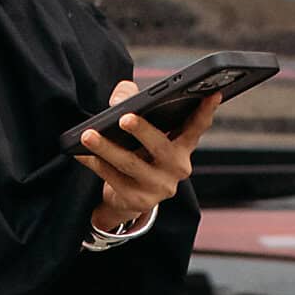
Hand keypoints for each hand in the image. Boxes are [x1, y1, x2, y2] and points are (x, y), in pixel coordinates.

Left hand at [77, 83, 217, 230]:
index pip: (196, 127)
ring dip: (107, 148)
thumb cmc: (139, 151)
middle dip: (142, 131)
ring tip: (88, 135)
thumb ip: (134, 101)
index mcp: (183, 146)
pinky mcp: (140, 201)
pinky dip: (96, 164)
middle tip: (125, 117)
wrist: (128, 197)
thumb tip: (120, 97)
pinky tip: (82, 153)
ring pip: (130, 164)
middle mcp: (177, 167)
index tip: (212, 93)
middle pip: (160, 147)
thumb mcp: (142, 128)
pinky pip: (114, 179)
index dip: (206, 111)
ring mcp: (159, 187)